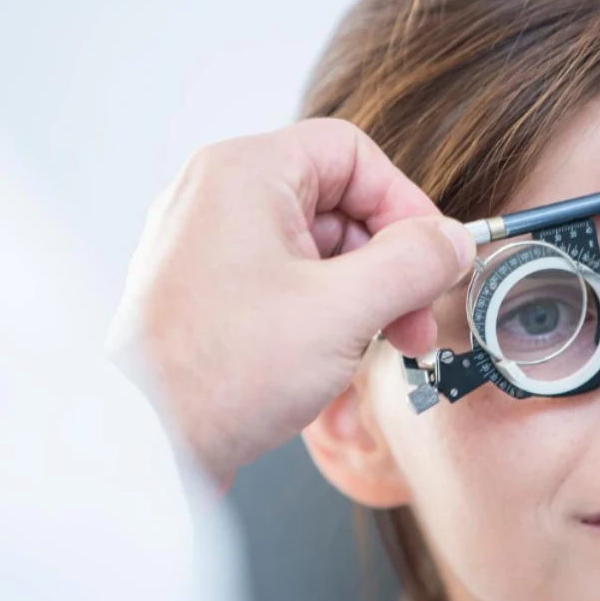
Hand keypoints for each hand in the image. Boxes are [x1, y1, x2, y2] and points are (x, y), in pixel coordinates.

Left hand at [107, 118, 474, 487]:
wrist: (146, 446)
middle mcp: (219, 196)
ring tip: (385, 343)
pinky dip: (326, 307)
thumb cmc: (222, 373)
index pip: (351, 154)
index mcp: (243, 174)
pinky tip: (343, 351)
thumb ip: (412, 264)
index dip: (404, 203)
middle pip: (337, 201)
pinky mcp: (209, 287)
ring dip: (364, 291)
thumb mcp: (344, 311)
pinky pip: (287, 276)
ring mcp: (209, 243)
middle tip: (416, 317)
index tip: (432, 255)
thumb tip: (453, 241)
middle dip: (389, 261)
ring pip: (316, 245)